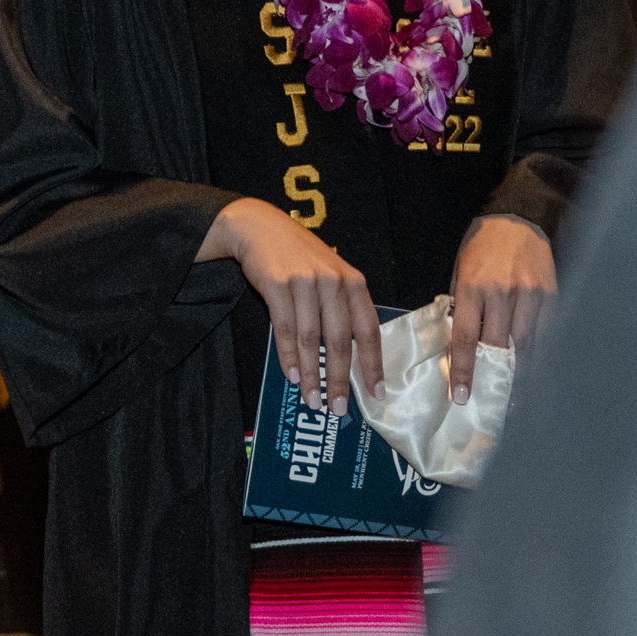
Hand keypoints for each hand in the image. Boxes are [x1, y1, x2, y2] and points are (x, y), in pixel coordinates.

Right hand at [203, 198, 382, 420]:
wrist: (260, 227)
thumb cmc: (299, 258)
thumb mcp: (331, 275)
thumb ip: (343, 308)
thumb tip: (353, 357)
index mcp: (353, 282)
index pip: (369, 330)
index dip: (372, 364)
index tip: (376, 393)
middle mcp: (333, 281)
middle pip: (340, 340)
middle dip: (340, 378)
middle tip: (338, 408)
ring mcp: (304, 282)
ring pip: (311, 338)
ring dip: (312, 374)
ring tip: (312, 399)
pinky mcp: (277, 283)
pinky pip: (285, 328)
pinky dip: (288, 355)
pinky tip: (292, 374)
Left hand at [448, 214, 555, 399]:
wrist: (518, 219)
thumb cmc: (482, 247)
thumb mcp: (459, 271)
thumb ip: (461, 306)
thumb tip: (459, 342)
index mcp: (472, 288)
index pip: (464, 338)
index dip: (463, 370)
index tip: (460, 395)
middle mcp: (502, 294)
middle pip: (498, 347)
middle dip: (493, 378)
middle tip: (490, 403)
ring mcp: (530, 296)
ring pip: (526, 346)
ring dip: (521, 375)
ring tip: (515, 397)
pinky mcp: (551, 296)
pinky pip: (546, 334)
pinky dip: (540, 355)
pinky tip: (535, 370)